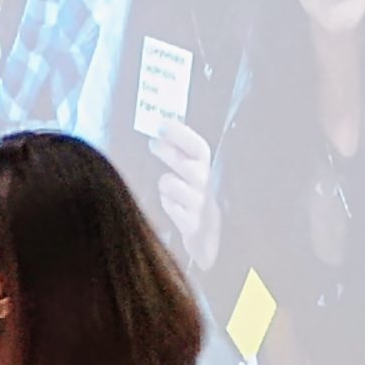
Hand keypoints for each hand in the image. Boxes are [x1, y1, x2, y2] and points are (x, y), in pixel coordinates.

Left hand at [150, 118, 221, 270]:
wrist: (211, 240)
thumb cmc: (194, 203)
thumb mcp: (192, 178)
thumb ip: (181, 156)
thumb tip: (159, 129)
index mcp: (208, 172)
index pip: (199, 149)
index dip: (181, 135)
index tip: (162, 124)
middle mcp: (208, 188)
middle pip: (189, 166)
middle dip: (169, 152)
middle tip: (153, 144)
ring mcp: (201, 209)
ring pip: (174, 185)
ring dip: (167, 183)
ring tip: (167, 186)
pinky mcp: (193, 228)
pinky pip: (174, 209)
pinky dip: (170, 205)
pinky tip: (173, 206)